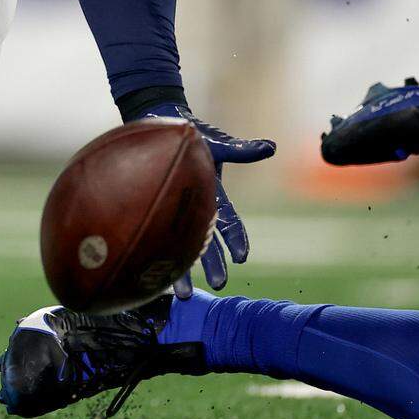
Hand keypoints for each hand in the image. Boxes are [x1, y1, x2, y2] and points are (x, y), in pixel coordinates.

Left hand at [136, 101, 274, 295]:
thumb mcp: (217, 143)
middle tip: (218, 284)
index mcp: (214, 193)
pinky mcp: (157, 207)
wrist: (159, 122)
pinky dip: (155, 253)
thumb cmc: (190, 132)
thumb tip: (271, 147)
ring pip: (181, 246)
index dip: (236, 239)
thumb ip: (242, 150)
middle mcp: (197, 206)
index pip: (229, 221)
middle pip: (208, 242)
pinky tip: (147, 275)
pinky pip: (156, 234)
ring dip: (184, 271)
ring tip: (182, 296)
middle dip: (214, 263)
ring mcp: (177, 209)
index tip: (242, 257)